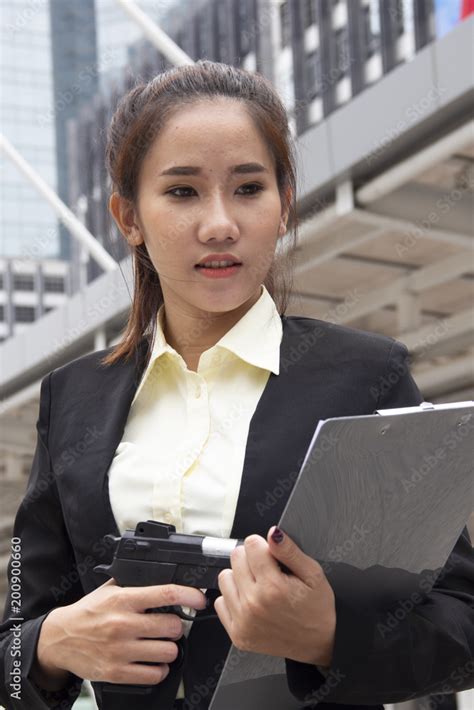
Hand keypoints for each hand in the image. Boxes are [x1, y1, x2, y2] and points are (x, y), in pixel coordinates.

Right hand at [34, 579, 206, 686]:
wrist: (60, 639)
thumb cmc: (88, 613)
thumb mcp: (110, 589)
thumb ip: (136, 584)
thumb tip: (165, 575)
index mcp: (123, 600)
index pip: (166, 594)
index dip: (189, 595)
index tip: (200, 599)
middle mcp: (123, 624)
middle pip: (172, 626)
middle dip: (177, 626)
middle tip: (170, 625)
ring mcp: (120, 650)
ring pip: (168, 651)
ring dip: (170, 648)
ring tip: (161, 643)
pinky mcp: (117, 672)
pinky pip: (154, 674)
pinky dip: (160, 669)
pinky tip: (154, 661)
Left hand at [215, 526, 335, 666]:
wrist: (318, 644)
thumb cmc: (317, 609)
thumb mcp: (313, 574)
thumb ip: (290, 551)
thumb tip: (272, 533)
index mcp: (273, 587)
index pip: (250, 544)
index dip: (263, 546)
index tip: (271, 555)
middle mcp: (254, 604)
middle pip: (236, 558)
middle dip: (251, 559)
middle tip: (267, 572)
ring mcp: (243, 621)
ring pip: (224, 578)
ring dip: (239, 577)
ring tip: (258, 586)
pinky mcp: (237, 634)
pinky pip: (220, 602)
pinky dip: (233, 598)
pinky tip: (250, 602)